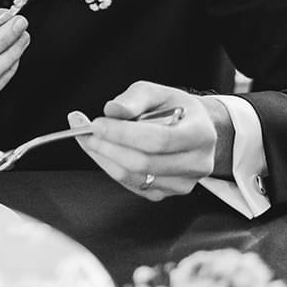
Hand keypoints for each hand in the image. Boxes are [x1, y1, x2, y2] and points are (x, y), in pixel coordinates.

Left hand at [69, 82, 221, 199]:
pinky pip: (131, 185)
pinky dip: (110, 167)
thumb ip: (134, 98)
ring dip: (104, 158)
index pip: (159, 140)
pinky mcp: (166, 193)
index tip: (97, 123)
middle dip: (108, 146)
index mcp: (200, 134)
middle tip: (86, 131)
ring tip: (89, 138)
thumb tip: (112, 110)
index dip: (124, 134)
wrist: (194, 129)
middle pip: (144, 163)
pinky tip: (102, 151)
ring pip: (134, 177)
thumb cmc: (174, 108)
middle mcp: (197, 163)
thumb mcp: (157, 92)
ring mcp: (182, 183)